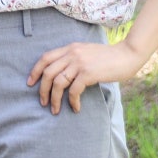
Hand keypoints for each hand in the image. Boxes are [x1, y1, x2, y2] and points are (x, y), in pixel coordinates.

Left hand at [26, 40, 142, 113]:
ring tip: (55, 110)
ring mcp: (80, 63)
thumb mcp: (87, 53)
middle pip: (48, 72)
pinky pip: (73, 90)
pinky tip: (75, 108)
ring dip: (54, 99)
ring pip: (57, 82)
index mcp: (70, 48)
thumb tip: (62, 75)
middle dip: (42, 89)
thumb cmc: (109, 57)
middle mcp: (72, 53)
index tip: (30, 83)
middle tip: (43, 103)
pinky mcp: (88, 73)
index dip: (35, 71)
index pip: (45, 57)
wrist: (127, 55)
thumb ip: (74, 59)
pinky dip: (72, 101)